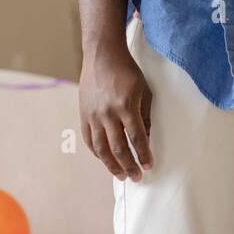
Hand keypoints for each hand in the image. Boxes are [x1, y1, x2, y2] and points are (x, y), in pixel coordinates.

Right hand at [79, 45, 153, 180]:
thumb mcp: (144, 90)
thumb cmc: (128, 71)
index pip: (136, 137)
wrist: (102, 55)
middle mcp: (108, 113)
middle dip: (129, 165)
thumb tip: (146, 138)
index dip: (143, 154)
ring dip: (112, 165)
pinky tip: (105, 160)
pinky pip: (89, 139)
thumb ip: (145, 115)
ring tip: (121, 175)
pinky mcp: (84, 114)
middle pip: (118, 147)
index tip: (149, 166)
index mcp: (126, 106)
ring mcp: (93, 115)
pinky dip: (97, 153)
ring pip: (101, 148)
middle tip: (137, 177)